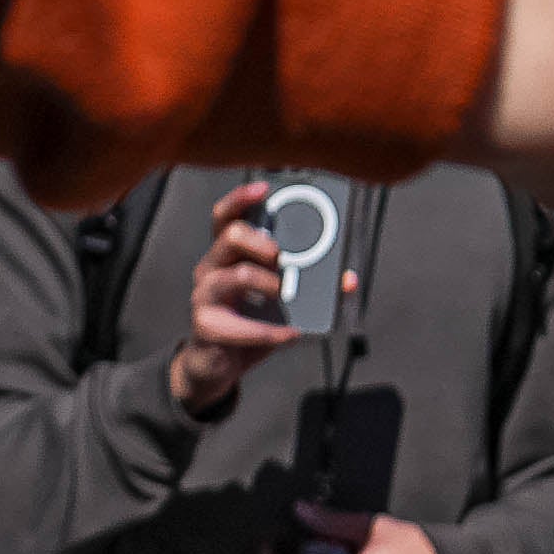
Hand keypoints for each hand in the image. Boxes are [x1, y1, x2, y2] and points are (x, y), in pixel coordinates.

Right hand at [170, 180, 296, 412]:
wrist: (220, 364)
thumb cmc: (252, 321)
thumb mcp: (282, 299)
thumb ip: (312, 285)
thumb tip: (348, 280)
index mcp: (229, 253)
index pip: (227, 216)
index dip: (242, 199)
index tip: (264, 188)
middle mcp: (212, 267)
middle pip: (230, 236)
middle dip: (260, 239)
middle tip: (282, 254)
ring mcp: (205, 296)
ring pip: (233, 276)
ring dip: (267, 283)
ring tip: (286, 294)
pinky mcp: (206, 326)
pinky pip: (238, 325)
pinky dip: (268, 331)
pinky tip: (289, 333)